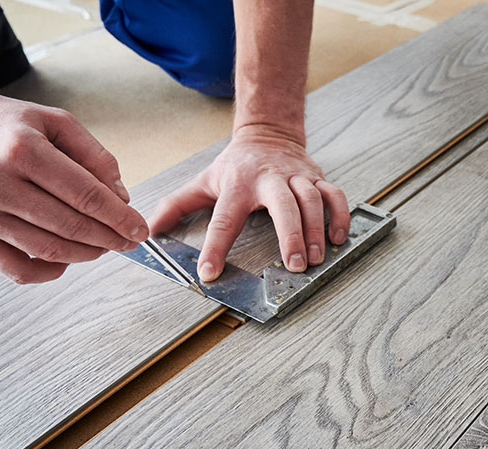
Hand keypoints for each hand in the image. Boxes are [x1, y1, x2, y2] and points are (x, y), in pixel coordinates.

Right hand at [0, 84, 148, 282]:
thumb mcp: (52, 121)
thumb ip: (93, 156)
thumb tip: (121, 198)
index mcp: (20, 148)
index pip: (84, 194)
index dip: (118, 217)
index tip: (138, 229)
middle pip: (69, 226)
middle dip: (108, 239)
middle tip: (127, 241)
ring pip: (48, 250)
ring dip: (85, 254)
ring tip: (103, 247)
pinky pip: (18, 270)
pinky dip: (49, 271)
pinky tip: (66, 258)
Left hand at [149, 126, 349, 280]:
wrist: (267, 133)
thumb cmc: (234, 166)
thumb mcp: (203, 182)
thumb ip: (177, 206)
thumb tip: (151, 229)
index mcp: (237, 185)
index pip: (224, 220)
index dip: (215, 248)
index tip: (209, 273)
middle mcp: (268, 179)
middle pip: (283, 205)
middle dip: (290, 235)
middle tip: (293, 266)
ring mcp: (295, 176)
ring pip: (312, 200)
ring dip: (315, 231)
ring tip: (314, 260)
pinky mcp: (316, 176)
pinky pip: (334, 194)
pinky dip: (339, 215)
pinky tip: (338, 239)